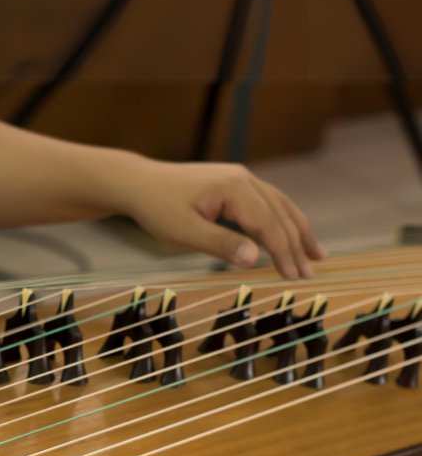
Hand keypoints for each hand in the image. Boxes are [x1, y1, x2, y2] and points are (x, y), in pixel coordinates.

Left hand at [118, 159, 325, 279]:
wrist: (140, 183)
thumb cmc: (157, 208)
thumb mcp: (184, 232)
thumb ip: (219, 244)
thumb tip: (254, 258)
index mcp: (234, 188)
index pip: (268, 224)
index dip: (284, 252)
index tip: (295, 277)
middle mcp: (244, 178)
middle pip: (281, 214)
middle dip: (297, 245)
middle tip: (310, 274)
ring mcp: (241, 178)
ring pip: (279, 205)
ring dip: (298, 231)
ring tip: (316, 255)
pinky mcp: (235, 184)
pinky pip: (267, 203)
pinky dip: (282, 221)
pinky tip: (289, 236)